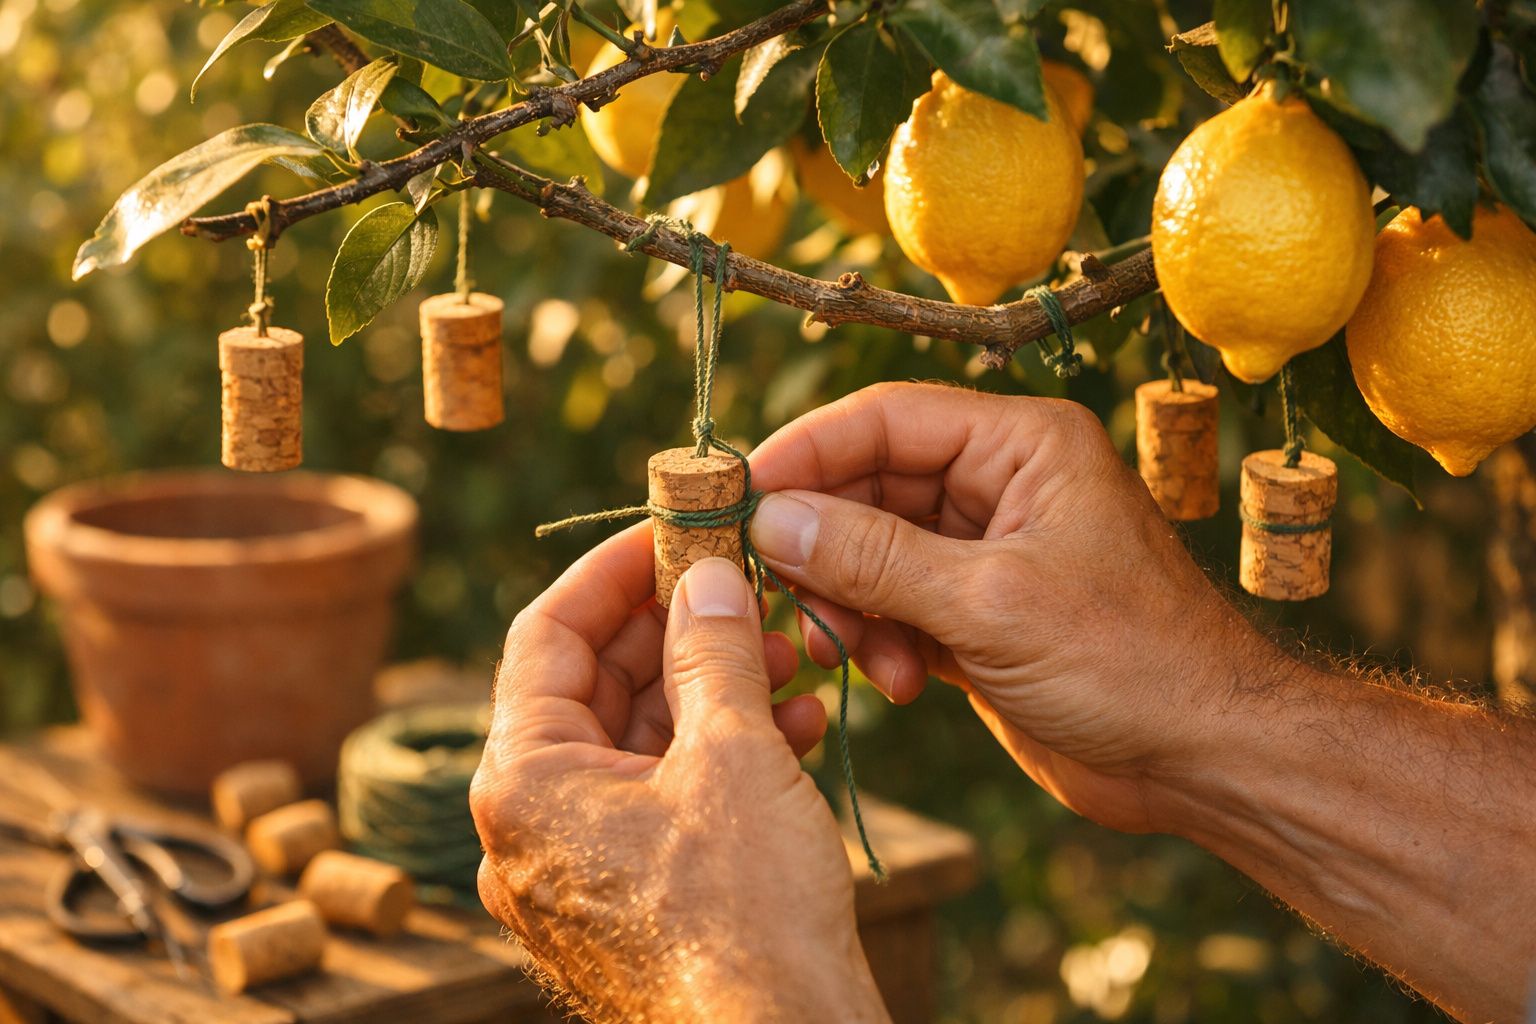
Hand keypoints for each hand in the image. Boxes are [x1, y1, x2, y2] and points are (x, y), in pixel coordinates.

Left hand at [471, 526, 888, 1022]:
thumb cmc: (748, 918)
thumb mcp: (733, 756)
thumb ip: (711, 649)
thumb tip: (705, 575)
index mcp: (522, 782)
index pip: (546, 635)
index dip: (613, 571)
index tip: (672, 529)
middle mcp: (528, 827)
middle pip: (594, 686)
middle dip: (678, 629)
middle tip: (745, 584)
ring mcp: (573, 868)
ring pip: (635, 742)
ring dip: (710, 689)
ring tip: (788, 655)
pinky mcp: (622, 898)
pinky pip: (656, 797)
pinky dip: (716, 754)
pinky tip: (790, 724)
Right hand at [748, 382, 1265, 832]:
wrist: (1206, 759)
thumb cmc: (1130, 662)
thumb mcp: (990, 604)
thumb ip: (874, 558)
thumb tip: (771, 518)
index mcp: (1022, 446)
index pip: (884, 420)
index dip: (805, 453)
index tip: (737, 496)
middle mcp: (999, 486)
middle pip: (868, 488)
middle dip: (823, 545)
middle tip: (780, 593)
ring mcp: (985, 553)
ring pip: (871, 553)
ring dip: (851, 606)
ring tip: (862, 659)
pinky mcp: (975, 615)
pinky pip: (893, 607)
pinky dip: (879, 642)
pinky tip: (902, 683)